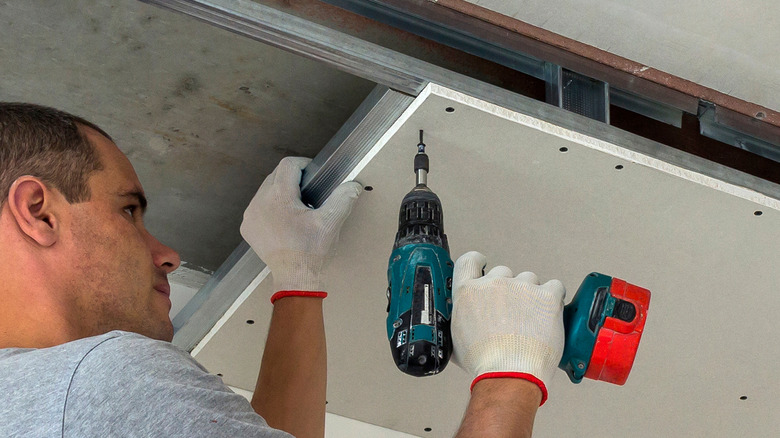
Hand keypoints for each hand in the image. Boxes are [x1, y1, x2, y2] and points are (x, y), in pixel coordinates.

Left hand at [240, 157, 361, 294]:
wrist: (295, 278)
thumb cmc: (311, 251)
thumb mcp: (331, 222)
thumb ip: (343, 198)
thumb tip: (354, 185)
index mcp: (280, 196)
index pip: (289, 164)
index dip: (304, 165)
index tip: (314, 176)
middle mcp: (260, 201)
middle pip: (276, 175)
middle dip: (293, 180)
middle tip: (309, 195)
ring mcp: (250, 215)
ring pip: (266, 190)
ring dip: (281, 193)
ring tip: (297, 209)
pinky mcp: (247, 227)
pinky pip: (258, 207)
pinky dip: (270, 208)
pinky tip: (284, 221)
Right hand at [451, 251, 565, 404]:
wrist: (510, 374)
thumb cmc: (485, 362)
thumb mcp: (456, 339)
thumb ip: (460, 319)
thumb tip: (461, 319)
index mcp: (468, 292)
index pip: (469, 260)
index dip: (478, 262)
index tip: (483, 265)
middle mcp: (494, 283)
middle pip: (504, 273)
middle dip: (509, 289)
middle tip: (513, 312)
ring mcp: (522, 287)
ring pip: (529, 280)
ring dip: (531, 294)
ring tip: (532, 320)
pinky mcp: (547, 295)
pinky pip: (554, 287)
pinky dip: (553, 299)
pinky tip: (549, 315)